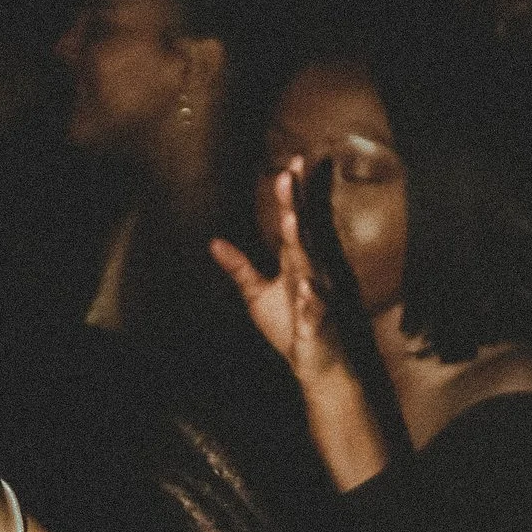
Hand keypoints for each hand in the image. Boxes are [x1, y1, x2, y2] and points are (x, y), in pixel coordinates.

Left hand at [210, 163, 351, 391]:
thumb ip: (240, 268)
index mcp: (297, 264)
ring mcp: (317, 298)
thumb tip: (213, 242)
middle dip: (295, 205)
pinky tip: (306, 288)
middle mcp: (311, 274)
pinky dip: (311, 299)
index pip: (293, 223)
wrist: (317, 367)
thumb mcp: (257, 294)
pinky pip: (314, 310)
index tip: (288, 165)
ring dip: (300, 243)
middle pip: (301, 233)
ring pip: (309, 266)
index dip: (291, 195)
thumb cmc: (293, 328)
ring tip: (291, 219)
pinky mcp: (318, 325)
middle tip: (289, 173)